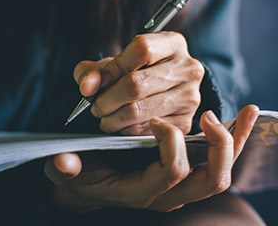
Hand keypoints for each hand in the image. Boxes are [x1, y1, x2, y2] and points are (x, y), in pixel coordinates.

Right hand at [45, 105, 258, 212]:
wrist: (89, 181)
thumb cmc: (80, 173)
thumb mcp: (66, 171)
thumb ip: (64, 167)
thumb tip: (63, 162)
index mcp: (140, 192)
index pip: (169, 174)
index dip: (170, 145)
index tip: (156, 118)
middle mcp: (167, 194)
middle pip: (210, 180)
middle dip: (216, 148)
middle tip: (208, 117)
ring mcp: (180, 186)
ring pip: (221, 171)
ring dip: (234, 142)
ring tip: (243, 111)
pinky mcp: (186, 172)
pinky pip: (218, 160)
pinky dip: (235, 139)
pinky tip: (243, 114)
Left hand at [74, 32, 203, 134]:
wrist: (160, 94)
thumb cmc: (133, 74)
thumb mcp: (111, 64)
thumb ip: (92, 70)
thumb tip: (88, 86)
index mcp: (173, 44)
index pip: (141, 50)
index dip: (113, 68)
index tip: (97, 83)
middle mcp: (188, 69)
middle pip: (136, 84)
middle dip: (106, 100)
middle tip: (96, 106)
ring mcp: (190, 97)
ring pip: (137, 110)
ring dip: (112, 118)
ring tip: (105, 116)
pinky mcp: (185, 122)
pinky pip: (144, 130)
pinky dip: (125, 130)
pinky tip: (121, 125)